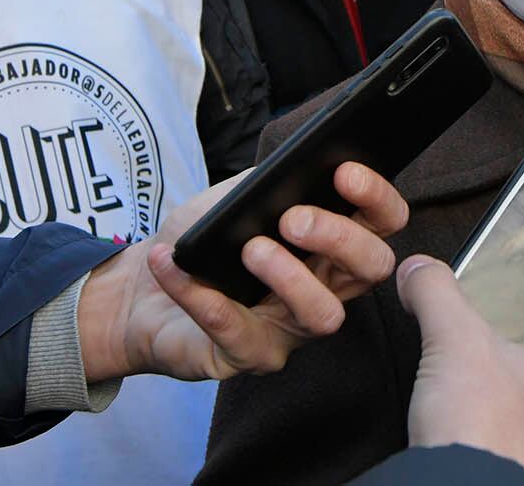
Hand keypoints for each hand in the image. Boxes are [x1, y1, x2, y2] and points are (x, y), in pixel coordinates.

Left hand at [78, 161, 408, 381]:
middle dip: (340, 238)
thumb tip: (297, 165)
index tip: (345, 172)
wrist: (140, 289)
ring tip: (249, 249)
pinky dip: (202, 296)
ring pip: (324, 315)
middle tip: (293, 219)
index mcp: (333, 243)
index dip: (376, 198)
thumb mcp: (237, 197)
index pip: (383, 222)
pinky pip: (237, 334)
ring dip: (290, 277)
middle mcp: (326, 287)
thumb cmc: (204, 241)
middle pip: (372, 268)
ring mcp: (292, 328)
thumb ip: (269, 182)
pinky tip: (174, 266)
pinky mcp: (248, 357)